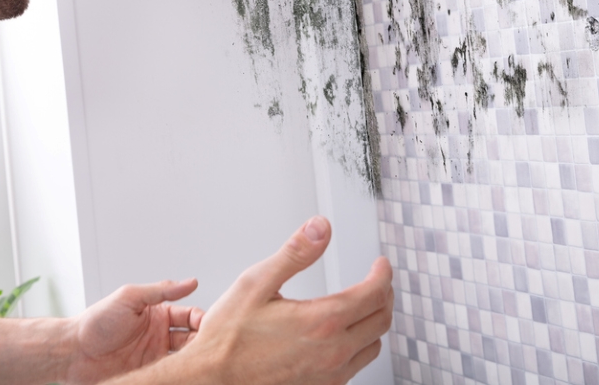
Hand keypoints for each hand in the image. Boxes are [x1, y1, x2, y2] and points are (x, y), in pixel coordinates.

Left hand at [65, 278, 204, 383]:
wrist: (74, 352)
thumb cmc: (97, 321)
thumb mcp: (130, 297)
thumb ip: (161, 291)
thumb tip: (190, 282)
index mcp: (158, 313)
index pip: (190, 315)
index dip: (203, 319)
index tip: (213, 325)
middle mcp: (159, 335)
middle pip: (192, 338)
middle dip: (204, 341)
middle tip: (212, 346)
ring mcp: (154, 356)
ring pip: (184, 358)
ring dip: (193, 359)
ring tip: (203, 362)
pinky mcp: (148, 375)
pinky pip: (169, 374)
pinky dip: (179, 374)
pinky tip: (187, 374)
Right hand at [176, 216, 393, 384]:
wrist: (214, 380)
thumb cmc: (228, 336)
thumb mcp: (256, 283)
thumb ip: (295, 253)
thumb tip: (320, 228)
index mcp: (322, 322)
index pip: (374, 294)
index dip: (382, 274)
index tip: (380, 264)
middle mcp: (333, 352)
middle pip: (381, 319)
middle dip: (384, 294)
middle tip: (377, 280)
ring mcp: (330, 375)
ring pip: (373, 346)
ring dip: (375, 322)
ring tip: (364, 306)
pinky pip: (357, 366)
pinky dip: (360, 345)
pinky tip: (344, 335)